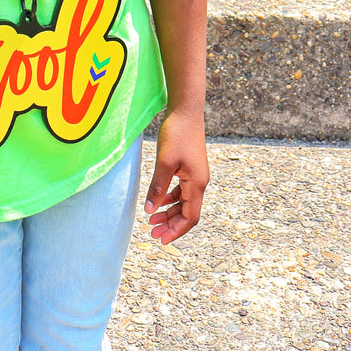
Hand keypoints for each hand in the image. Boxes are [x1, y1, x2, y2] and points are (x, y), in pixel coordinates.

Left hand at [143, 110, 208, 244]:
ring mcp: (196, 175)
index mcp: (197, 184)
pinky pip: (182, 191)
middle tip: (152, 233)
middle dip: (171, 225)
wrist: (186, 111)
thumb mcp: (164, 162)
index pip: (190, 217)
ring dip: (169, 212)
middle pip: (187, 212)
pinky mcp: (190, 168)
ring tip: (151, 219)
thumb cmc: (176, 134)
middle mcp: (200, 182)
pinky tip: (158, 201)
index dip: (176, 231)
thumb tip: (149, 210)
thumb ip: (157, 187)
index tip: (161, 240)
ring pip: (184, 202)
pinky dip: (170, 198)